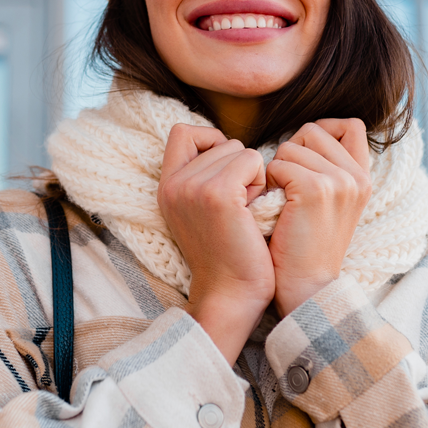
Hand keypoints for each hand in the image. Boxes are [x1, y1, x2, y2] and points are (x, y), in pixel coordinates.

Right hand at [157, 124, 274, 362]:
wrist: (231, 296)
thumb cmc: (229, 254)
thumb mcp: (201, 210)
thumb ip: (203, 177)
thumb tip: (226, 144)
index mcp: (166, 187)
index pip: (182, 132)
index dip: (209, 140)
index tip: (225, 169)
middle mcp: (174, 184)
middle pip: (221, 141)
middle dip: (239, 166)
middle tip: (239, 205)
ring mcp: (193, 187)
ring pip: (240, 149)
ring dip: (252, 176)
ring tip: (245, 211)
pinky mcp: (218, 193)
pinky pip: (252, 160)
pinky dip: (260, 181)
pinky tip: (254, 211)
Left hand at [267, 119, 371, 317]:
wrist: (305, 288)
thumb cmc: (304, 245)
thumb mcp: (328, 202)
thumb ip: (326, 167)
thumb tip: (304, 134)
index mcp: (363, 178)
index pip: (351, 124)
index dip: (323, 129)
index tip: (304, 154)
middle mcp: (357, 177)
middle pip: (313, 129)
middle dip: (291, 150)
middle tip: (287, 186)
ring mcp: (339, 182)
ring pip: (291, 145)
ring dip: (276, 169)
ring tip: (282, 201)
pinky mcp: (315, 189)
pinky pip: (278, 164)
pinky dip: (268, 183)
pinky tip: (275, 208)